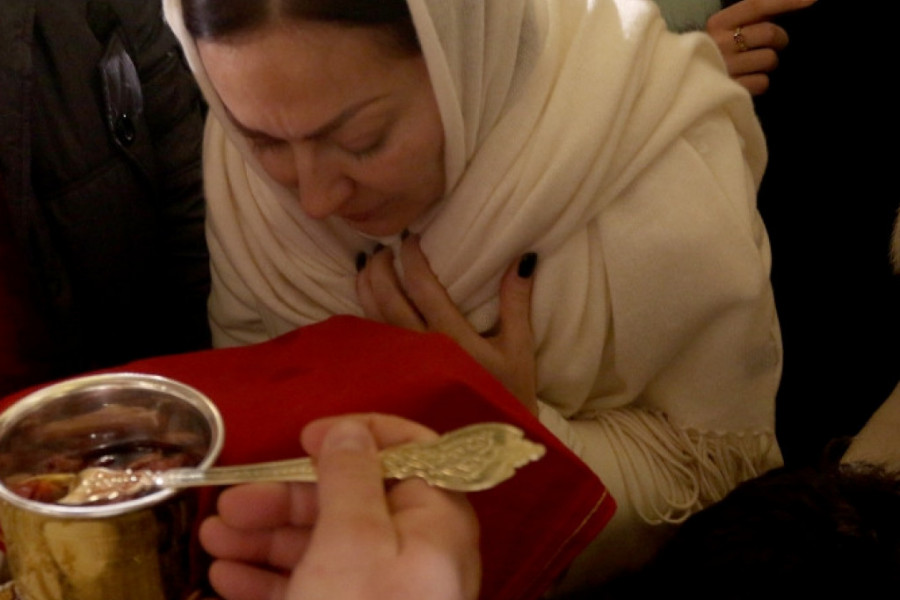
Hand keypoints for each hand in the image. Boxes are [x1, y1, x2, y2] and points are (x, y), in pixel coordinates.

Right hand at [199, 415, 480, 599]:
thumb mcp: (353, 537)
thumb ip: (351, 474)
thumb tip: (351, 428)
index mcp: (434, 519)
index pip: (411, 454)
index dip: (359, 437)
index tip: (306, 436)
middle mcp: (416, 552)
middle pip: (352, 500)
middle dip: (286, 497)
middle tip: (229, 503)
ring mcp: (385, 591)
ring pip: (325, 546)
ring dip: (267, 538)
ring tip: (213, 541)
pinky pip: (314, 587)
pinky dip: (271, 579)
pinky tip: (227, 580)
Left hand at [355, 235, 538, 412]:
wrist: (488, 448)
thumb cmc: (508, 395)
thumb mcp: (519, 350)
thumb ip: (517, 302)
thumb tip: (523, 258)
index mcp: (453, 340)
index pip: (422, 286)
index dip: (411, 257)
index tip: (410, 238)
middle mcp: (421, 351)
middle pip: (387, 298)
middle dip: (380, 266)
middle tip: (383, 247)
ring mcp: (402, 366)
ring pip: (371, 317)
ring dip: (365, 285)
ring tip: (368, 263)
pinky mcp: (391, 377)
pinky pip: (369, 338)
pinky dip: (361, 312)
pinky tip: (363, 297)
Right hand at [706, 0, 816, 94]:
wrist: (687, 86)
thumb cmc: (714, 53)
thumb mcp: (724, 29)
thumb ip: (751, 17)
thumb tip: (798, 2)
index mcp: (718, 23)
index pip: (756, 5)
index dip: (787, 0)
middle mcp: (719, 43)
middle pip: (770, 33)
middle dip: (778, 40)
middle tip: (771, 45)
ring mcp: (725, 68)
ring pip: (770, 59)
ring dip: (768, 63)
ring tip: (753, 66)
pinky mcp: (731, 90)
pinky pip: (763, 82)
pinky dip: (760, 82)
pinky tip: (748, 81)